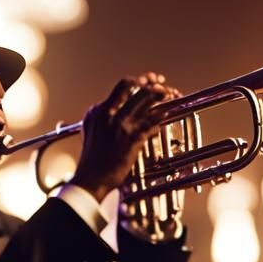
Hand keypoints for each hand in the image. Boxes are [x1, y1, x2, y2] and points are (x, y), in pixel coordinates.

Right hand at [71, 73, 179, 203]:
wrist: (90, 180)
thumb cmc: (92, 162)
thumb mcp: (92, 133)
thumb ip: (103, 120)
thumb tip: (118, 113)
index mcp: (97, 111)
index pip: (122, 87)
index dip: (139, 81)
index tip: (148, 81)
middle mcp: (108, 114)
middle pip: (135, 87)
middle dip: (152, 83)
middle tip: (162, 85)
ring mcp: (121, 124)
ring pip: (146, 99)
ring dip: (162, 95)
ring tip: (171, 95)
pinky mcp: (132, 137)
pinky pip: (152, 120)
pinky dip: (161, 117)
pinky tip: (166, 116)